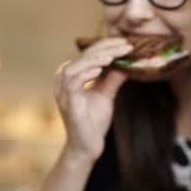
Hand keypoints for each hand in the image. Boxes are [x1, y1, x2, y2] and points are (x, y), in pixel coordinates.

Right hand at [54, 37, 132, 162]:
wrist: (88, 147)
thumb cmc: (93, 121)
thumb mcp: (106, 95)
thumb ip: (113, 79)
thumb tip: (127, 63)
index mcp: (71, 77)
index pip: (88, 54)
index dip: (106, 46)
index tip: (126, 43)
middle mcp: (63, 82)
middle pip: (81, 57)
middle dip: (104, 48)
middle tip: (124, 45)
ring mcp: (62, 93)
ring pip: (74, 67)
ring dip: (94, 59)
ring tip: (112, 56)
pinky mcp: (67, 104)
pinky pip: (72, 83)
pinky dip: (85, 73)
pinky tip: (100, 69)